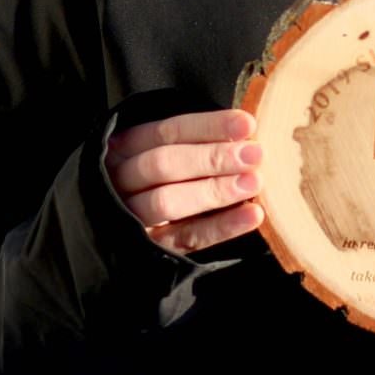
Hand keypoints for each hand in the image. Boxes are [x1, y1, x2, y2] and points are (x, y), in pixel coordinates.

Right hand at [107, 108, 265, 254]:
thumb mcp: (159, 154)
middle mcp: (119, 180)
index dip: (208, 127)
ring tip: (255, 182)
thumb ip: (193, 144)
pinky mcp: (147, 250)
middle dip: (213, 158)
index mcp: (122, 148)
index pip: (166, 133)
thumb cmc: (156, 181)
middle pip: (164, 164)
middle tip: (256, 154)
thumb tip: (245, 131)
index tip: (247, 124)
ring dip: (214, 191)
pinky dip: (220, 227)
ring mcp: (129, 217)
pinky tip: (252, 215)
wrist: (122, 241)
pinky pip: (184, 238)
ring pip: (166, 202)